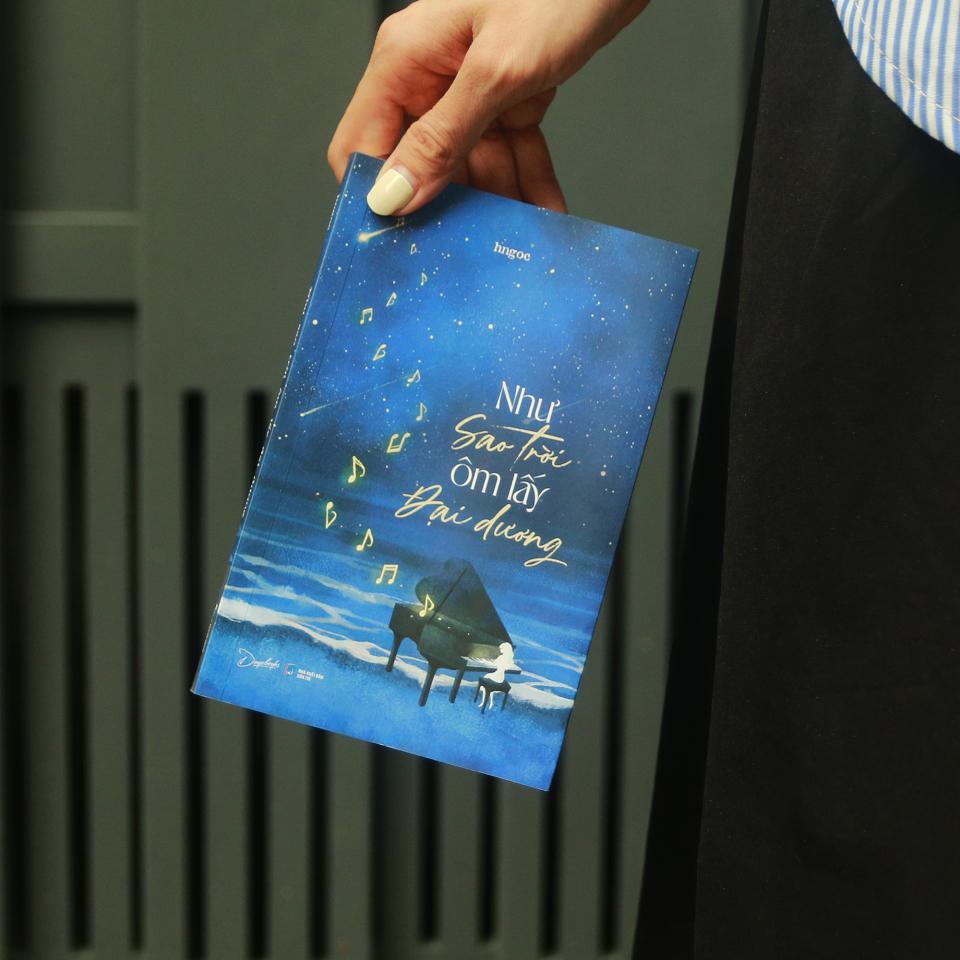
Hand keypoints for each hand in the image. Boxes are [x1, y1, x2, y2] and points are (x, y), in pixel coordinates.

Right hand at [327, 0, 647, 216]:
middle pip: (421, 163)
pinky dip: (529, 180)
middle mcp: (430, 75)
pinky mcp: (510, 91)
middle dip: (448, 208)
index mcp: (405, 60)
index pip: (362, 144)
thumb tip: (392, 194)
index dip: (375, 196)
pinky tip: (546, 212)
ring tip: (518, 240)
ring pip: (471, 165)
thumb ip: (442, 137)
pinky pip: (510, 150)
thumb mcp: (496, 72)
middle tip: (469, 253)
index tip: (398, 243)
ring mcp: (471, 85)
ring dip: (498, 202)